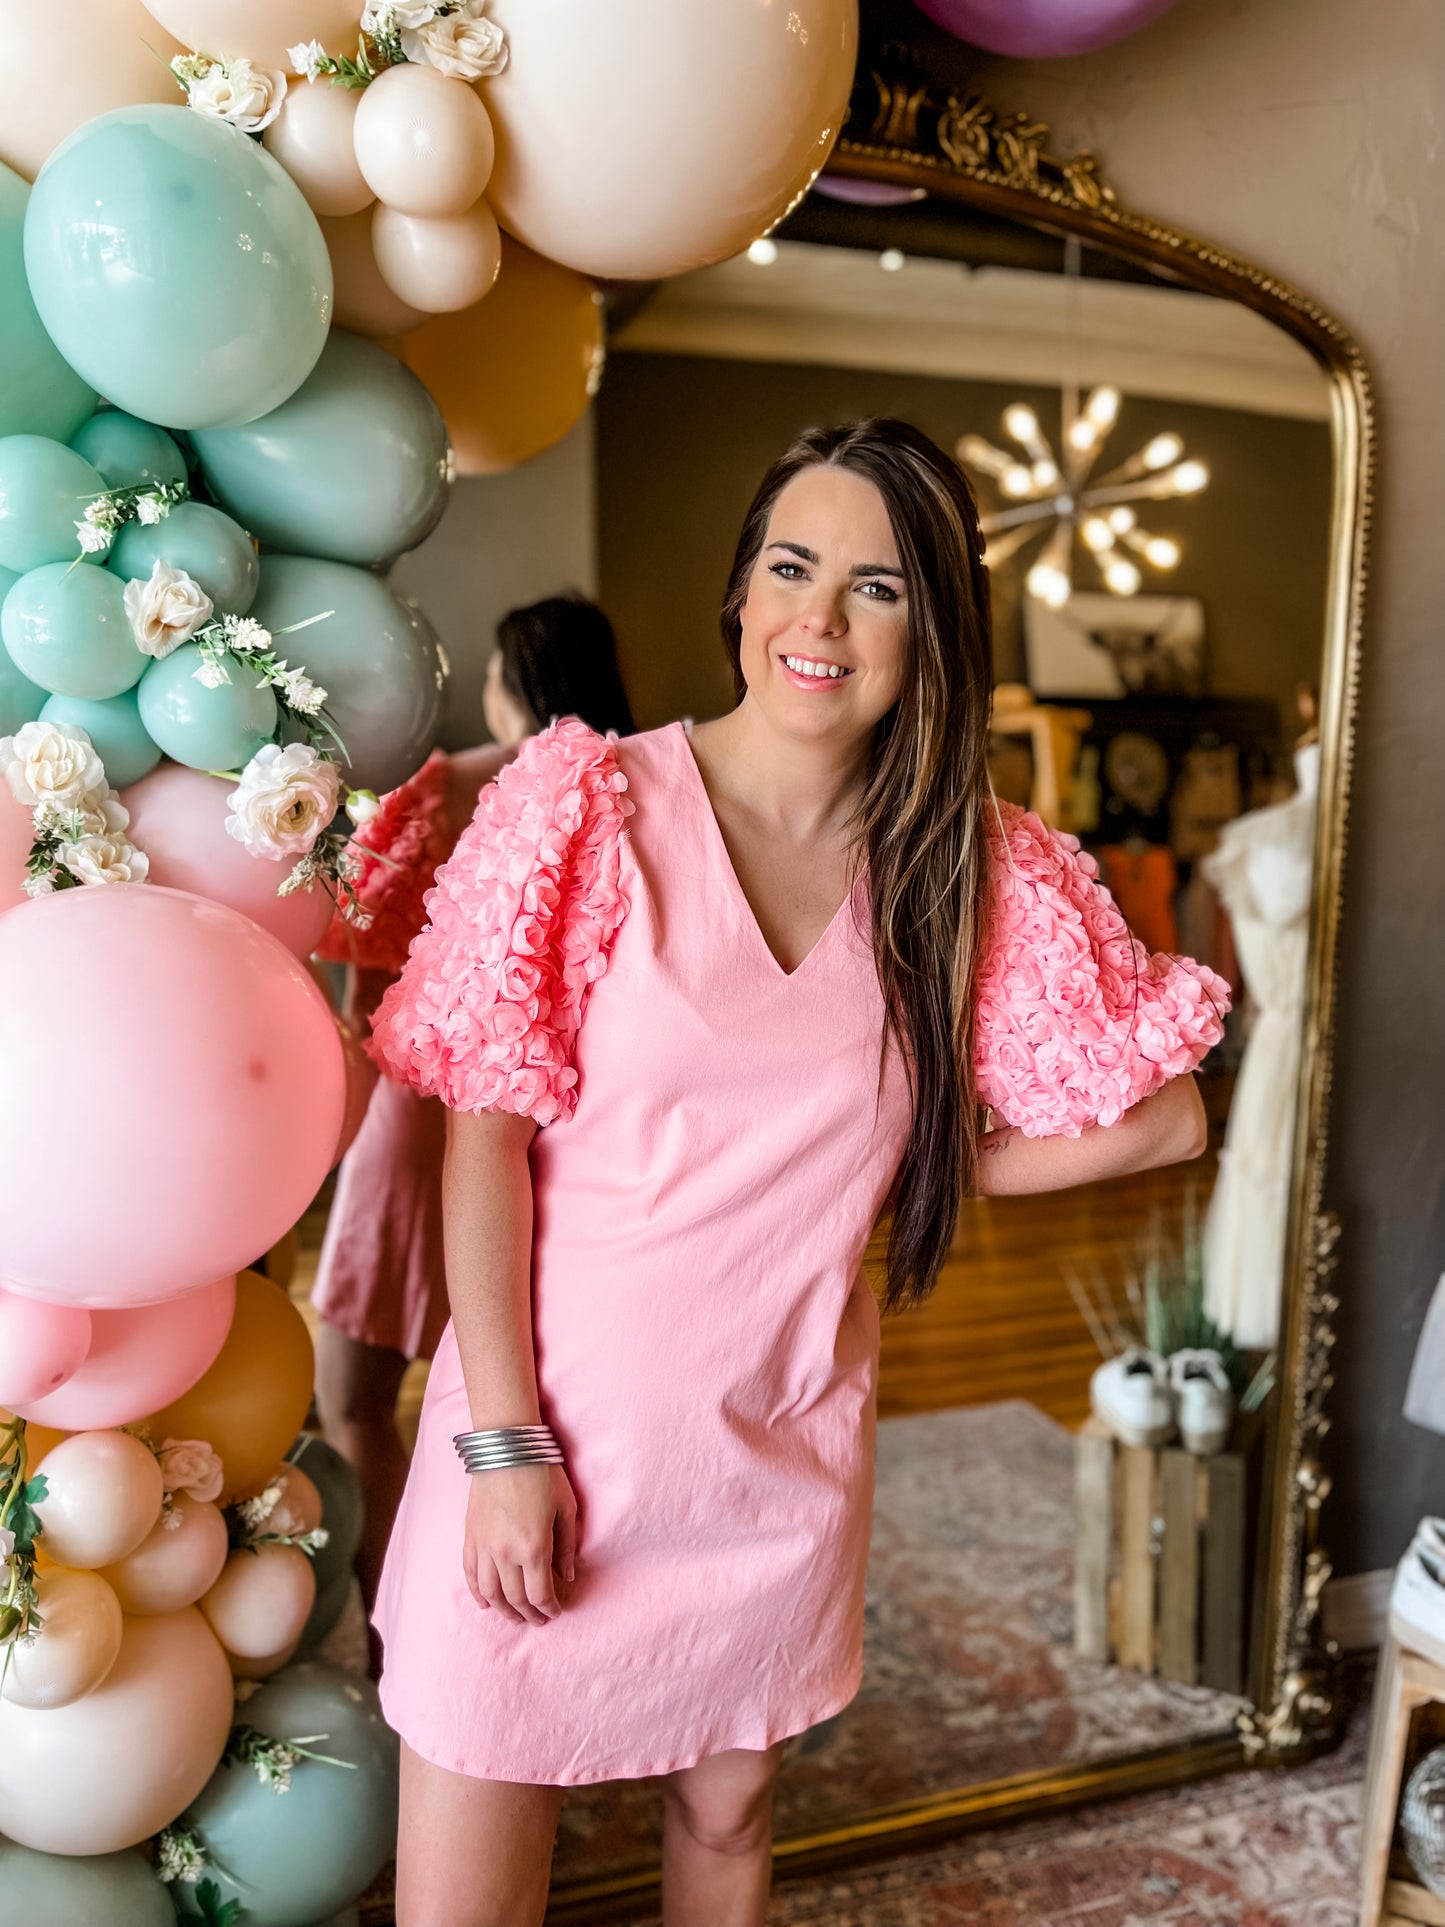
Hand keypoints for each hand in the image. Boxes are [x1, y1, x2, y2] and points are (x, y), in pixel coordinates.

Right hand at [462, 1463, 577, 1626]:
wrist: (506, 1447)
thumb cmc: (542, 1473)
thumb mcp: (566, 1508)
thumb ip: (566, 1546)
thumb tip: (568, 1576)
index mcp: (533, 1548)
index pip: (540, 1594)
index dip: (549, 1608)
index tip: (556, 1612)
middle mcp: (505, 1554)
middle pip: (516, 1599)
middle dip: (529, 1613)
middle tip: (539, 1620)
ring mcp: (484, 1546)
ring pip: (491, 1593)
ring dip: (504, 1610)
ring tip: (516, 1616)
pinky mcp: (470, 1536)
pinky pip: (470, 1574)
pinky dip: (477, 1593)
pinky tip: (486, 1603)